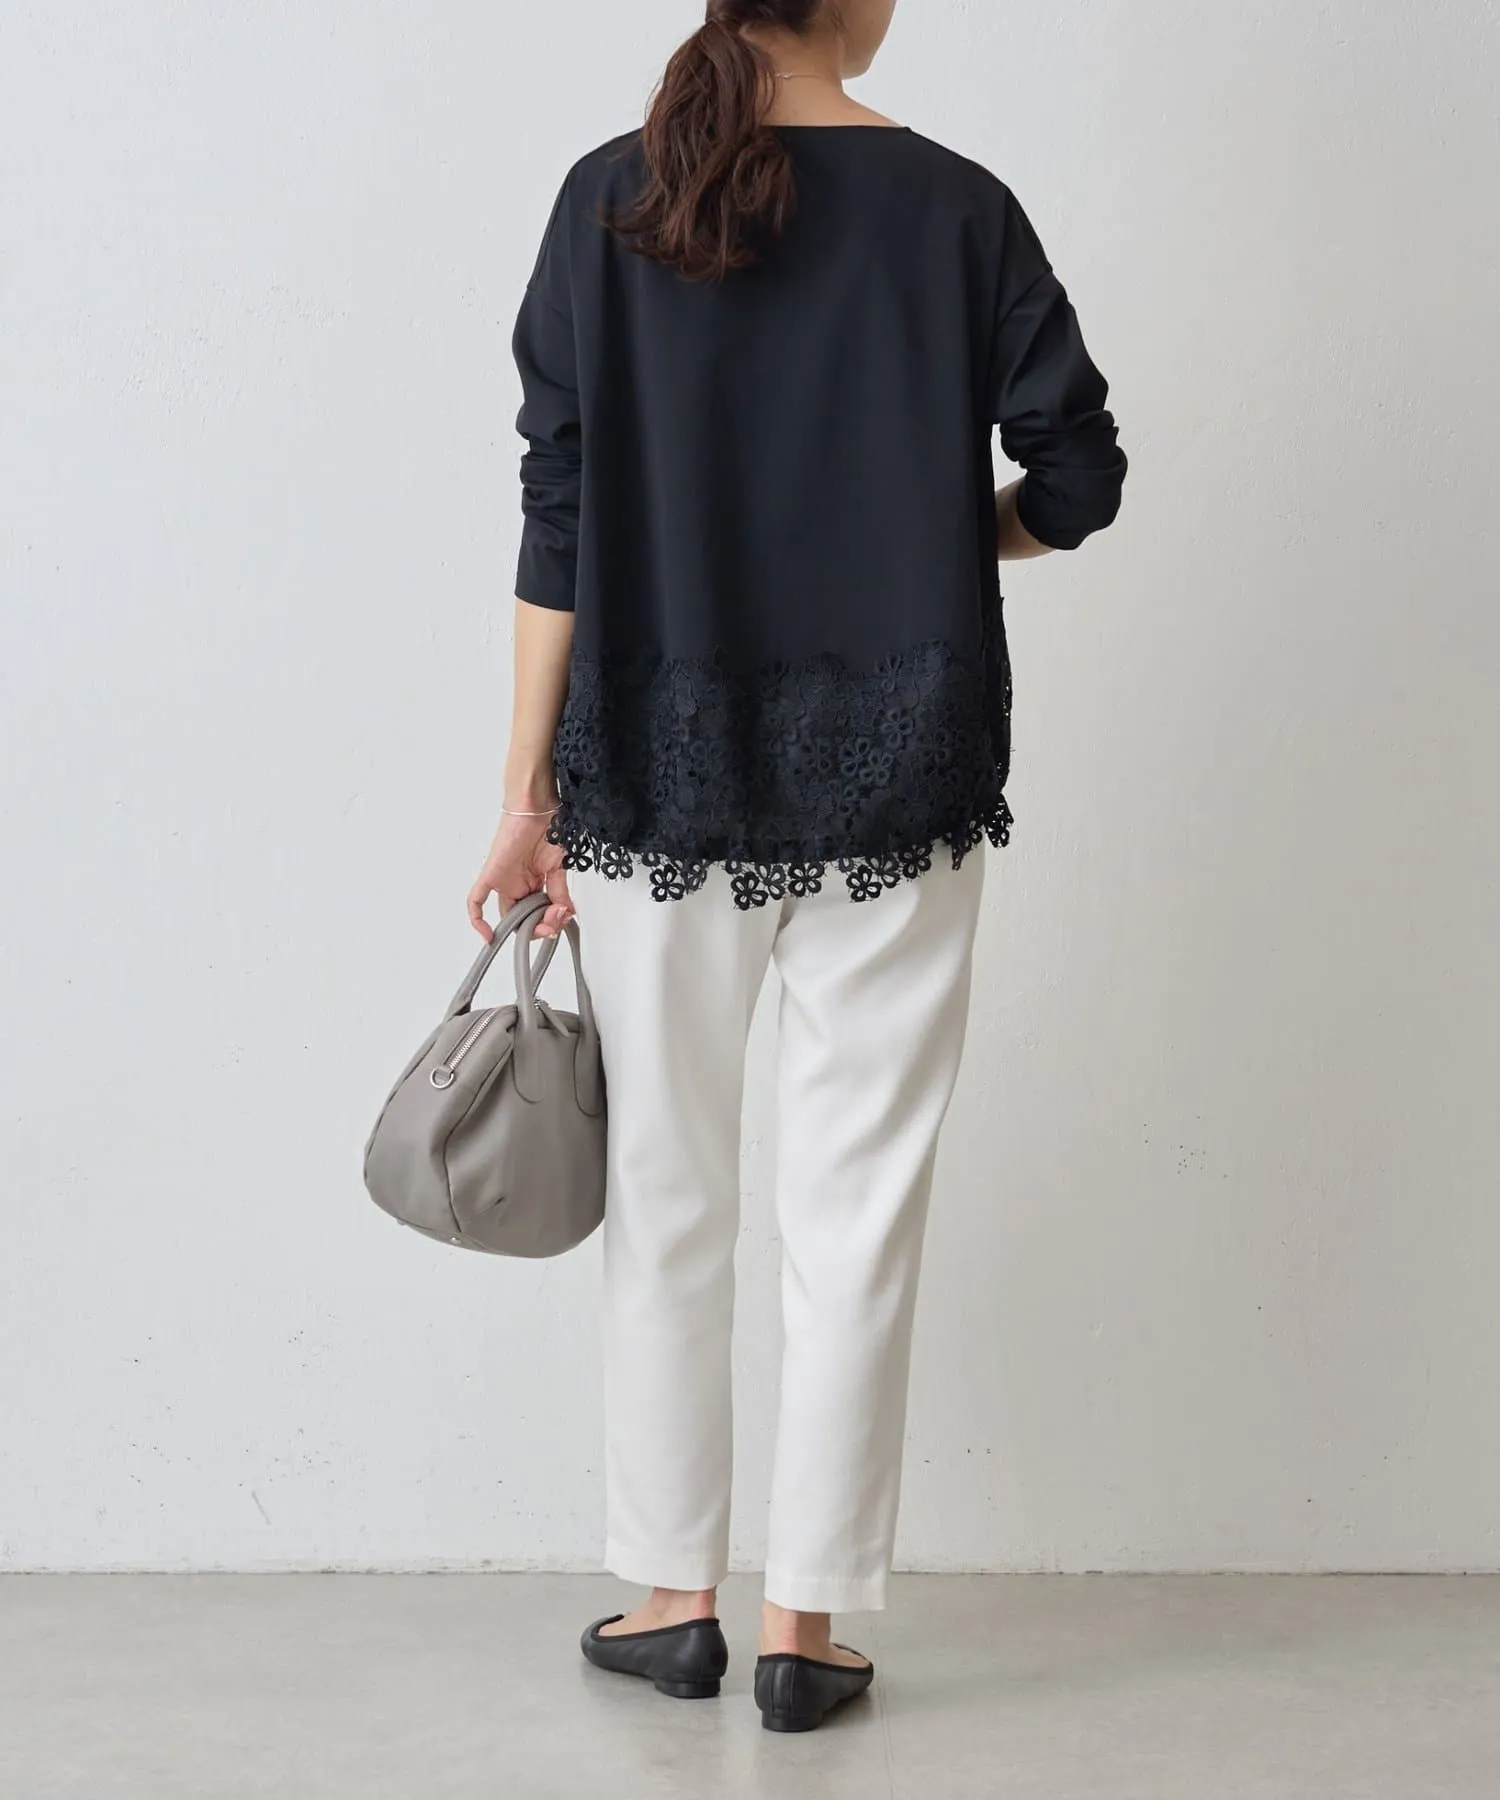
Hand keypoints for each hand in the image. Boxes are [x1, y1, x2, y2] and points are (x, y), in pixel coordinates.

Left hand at [467, 808, 574, 941]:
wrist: (538, 806)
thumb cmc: (549, 827)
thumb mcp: (559, 867)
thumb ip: (560, 892)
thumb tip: (566, 914)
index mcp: (532, 882)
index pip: (535, 913)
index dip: (547, 922)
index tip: (562, 920)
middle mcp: (516, 883)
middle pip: (523, 918)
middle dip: (541, 925)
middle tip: (556, 921)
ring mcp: (503, 880)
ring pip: (507, 913)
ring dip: (527, 924)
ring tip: (547, 919)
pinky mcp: (491, 873)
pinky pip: (476, 899)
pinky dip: (478, 919)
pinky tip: (488, 935)